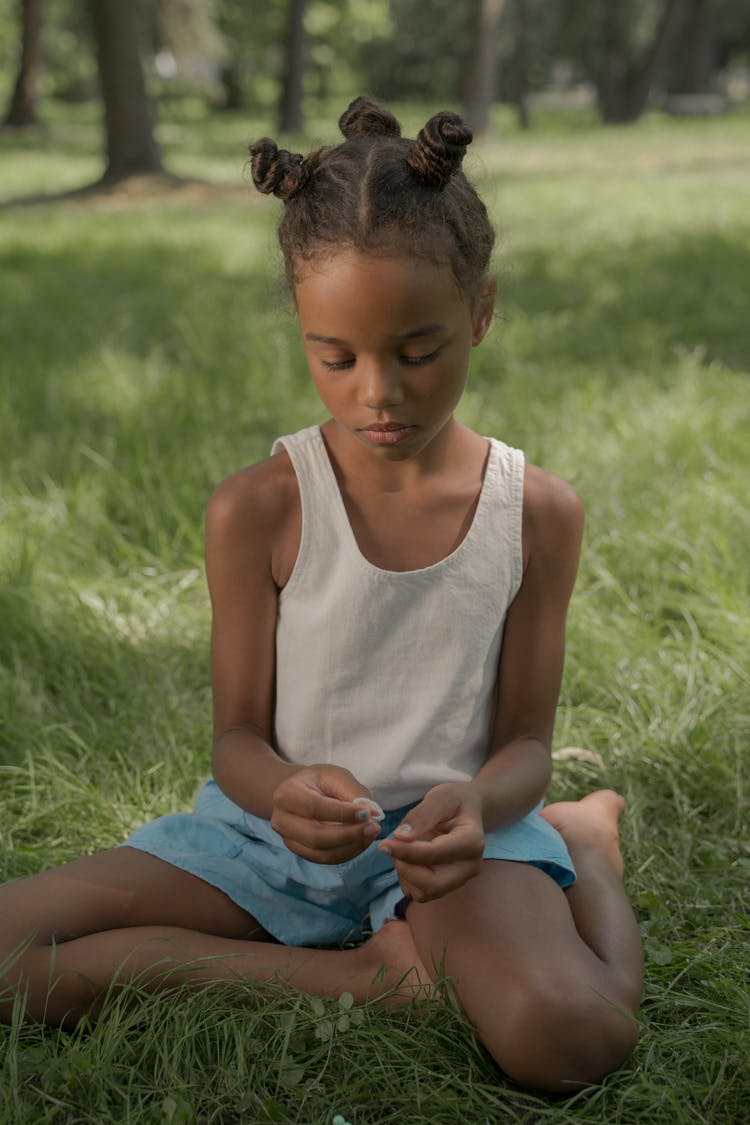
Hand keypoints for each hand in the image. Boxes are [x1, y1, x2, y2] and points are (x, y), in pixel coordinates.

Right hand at [271, 765, 381, 863]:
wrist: (301, 792)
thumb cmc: (319, 781)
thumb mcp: (335, 775)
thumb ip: (353, 791)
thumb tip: (371, 813)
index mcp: (286, 794)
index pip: (314, 807)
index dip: (342, 813)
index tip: (367, 812)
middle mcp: (281, 820)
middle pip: (315, 836)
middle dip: (349, 835)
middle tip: (373, 827)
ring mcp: (288, 839)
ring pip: (321, 853)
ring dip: (351, 846)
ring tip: (371, 832)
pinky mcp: (299, 852)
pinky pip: (325, 859)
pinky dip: (347, 853)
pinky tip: (362, 841)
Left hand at [377, 783, 484, 902]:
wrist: (467, 810)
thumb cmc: (455, 801)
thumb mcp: (440, 797)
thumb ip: (421, 816)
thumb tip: (400, 837)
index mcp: (471, 842)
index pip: (435, 855)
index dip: (406, 852)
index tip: (384, 844)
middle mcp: (470, 866)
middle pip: (433, 884)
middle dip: (406, 870)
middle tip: (390, 849)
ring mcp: (460, 879)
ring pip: (426, 893)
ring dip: (405, 875)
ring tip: (401, 850)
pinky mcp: (448, 885)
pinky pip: (422, 893)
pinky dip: (408, 880)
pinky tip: (408, 859)